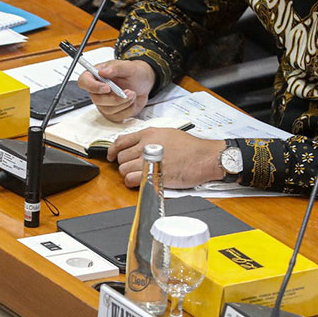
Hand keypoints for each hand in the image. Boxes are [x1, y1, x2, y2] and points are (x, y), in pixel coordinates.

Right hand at [77, 59, 154, 121]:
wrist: (144, 83)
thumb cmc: (134, 73)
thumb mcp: (128, 67)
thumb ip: (115, 68)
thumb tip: (102, 72)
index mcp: (96, 76)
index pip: (83, 82)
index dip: (92, 86)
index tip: (107, 87)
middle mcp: (97, 91)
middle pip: (96, 99)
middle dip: (115, 98)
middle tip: (129, 92)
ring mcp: (104, 103)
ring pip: (108, 110)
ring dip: (124, 103)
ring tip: (133, 94)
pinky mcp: (112, 113)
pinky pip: (117, 117)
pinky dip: (128, 110)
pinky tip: (132, 102)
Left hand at [107, 128, 224, 187]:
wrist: (205, 157)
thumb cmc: (192, 148)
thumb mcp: (169, 134)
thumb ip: (151, 138)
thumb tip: (138, 144)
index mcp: (149, 134)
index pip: (120, 140)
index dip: (113, 150)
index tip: (112, 155)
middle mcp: (146, 145)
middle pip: (120, 156)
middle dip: (124, 163)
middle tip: (133, 167)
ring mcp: (148, 160)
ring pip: (123, 169)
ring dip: (128, 174)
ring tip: (139, 175)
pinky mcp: (152, 175)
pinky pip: (130, 179)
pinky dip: (132, 182)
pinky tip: (140, 182)